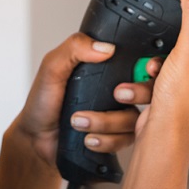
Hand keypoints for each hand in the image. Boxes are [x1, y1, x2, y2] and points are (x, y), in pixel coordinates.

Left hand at [8, 33, 145, 167]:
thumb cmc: (43, 102)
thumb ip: (74, 49)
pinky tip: (88, 139)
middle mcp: (117, 90)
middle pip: (147, 90)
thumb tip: (105, 47)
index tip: (149, 68)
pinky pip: (126, 139)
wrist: (36, 139)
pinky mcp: (116, 137)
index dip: (152, 64)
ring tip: (79, 122)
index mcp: (106, 69)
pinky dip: (106, 140)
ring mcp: (118, 115)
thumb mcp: (52, 68)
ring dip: (106, 123)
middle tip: (116, 95)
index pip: (140, 61)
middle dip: (135, 93)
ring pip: (133, 119)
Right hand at [116, 0, 188, 188]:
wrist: (160, 140)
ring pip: (180, 54)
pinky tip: (148, 81)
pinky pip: (167, 71)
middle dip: (177, 42)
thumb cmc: (185, 105)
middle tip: (173, 49)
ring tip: (158, 71)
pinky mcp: (182, 93)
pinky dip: (154, 74)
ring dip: (161, 60)